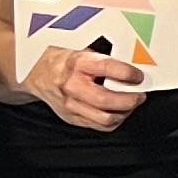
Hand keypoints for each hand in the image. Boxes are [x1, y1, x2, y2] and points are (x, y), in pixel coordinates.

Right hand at [24, 42, 148, 132]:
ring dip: (124, 113)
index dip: (127, 74)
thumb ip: (104, 60)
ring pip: (104, 118)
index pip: (106, 68)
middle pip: (105, 100)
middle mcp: (71, 85)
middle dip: (129, 100)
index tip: (138, 76)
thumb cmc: (63, 61)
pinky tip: (118, 112)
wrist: (37, 74)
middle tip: (140, 95)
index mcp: (75, 64)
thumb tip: (132, 67)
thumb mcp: (81, 51)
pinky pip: (98, 126)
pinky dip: (113, 121)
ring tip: (130, 105)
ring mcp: (70, 105)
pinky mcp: (71, 118)